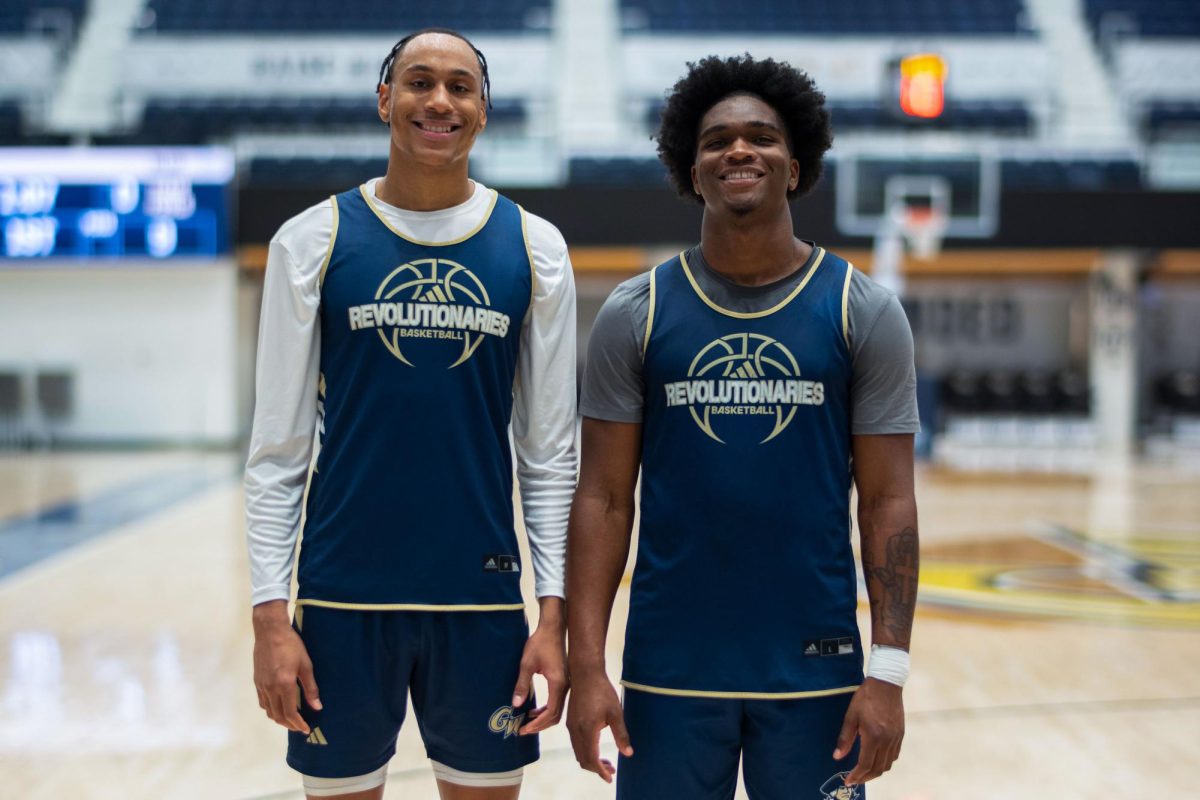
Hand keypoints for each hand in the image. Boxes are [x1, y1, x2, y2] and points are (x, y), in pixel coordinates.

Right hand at [252, 601, 320, 733]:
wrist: (270, 631)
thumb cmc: (291, 645)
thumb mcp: (306, 665)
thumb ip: (311, 688)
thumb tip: (317, 707)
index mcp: (284, 685)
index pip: (290, 713)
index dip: (298, 724)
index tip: (306, 729)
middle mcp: (270, 688)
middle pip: (278, 715)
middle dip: (290, 725)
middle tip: (300, 727)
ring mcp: (261, 685)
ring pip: (269, 710)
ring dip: (279, 719)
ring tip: (291, 720)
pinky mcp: (257, 681)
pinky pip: (262, 702)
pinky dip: (271, 709)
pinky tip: (278, 707)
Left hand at [513, 617, 567, 734]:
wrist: (552, 629)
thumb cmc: (540, 644)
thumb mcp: (526, 664)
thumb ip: (522, 685)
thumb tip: (516, 704)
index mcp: (558, 684)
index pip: (551, 712)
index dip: (537, 724)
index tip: (523, 728)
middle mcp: (566, 686)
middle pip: (556, 715)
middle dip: (540, 725)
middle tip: (523, 729)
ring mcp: (566, 684)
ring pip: (557, 709)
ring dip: (543, 718)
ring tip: (527, 721)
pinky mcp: (564, 681)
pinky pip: (557, 701)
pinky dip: (547, 709)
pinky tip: (534, 709)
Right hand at [566, 667, 632, 782]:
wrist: (585, 673)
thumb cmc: (602, 691)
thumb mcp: (615, 713)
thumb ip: (620, 734)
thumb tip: (628, 753)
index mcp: (587, 731)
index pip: (592, 759)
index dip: (601, 771)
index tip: (610, 777)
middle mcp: (576, 731)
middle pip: (583, 759)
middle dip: (596, 768)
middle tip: (611, 771)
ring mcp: (571, 726)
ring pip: (578, 752)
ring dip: (590, 760)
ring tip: (606, 762)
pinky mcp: (570, 721)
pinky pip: (575, 743)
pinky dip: (585, 751)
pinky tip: (595, 747)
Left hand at [834, 677, 904, 785]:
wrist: (886, 683)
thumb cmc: (865, 698)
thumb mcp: (851, 716)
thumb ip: (845, 738)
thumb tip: (837, 756)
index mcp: (874, 736)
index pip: (865, 764)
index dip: (856, 775)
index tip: (848, 780)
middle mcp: (887, 740)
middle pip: (878, 768)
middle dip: (865, 777)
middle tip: (855, 779)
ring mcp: (896, 738)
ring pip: (888, 764)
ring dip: (876, 771)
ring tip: (864, 772)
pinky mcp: (901, 734)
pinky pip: (894, 755)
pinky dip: (885, 762)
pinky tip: (876, 759)